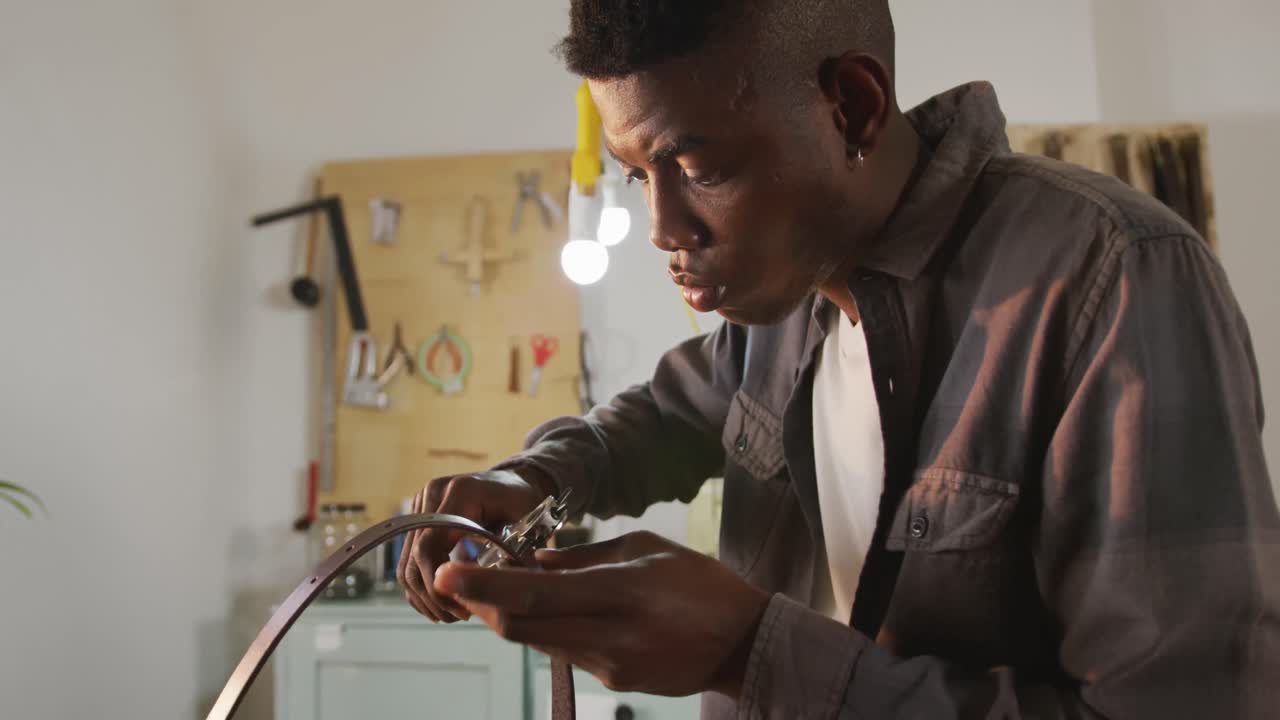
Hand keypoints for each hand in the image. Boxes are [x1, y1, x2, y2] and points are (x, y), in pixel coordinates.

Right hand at [397, 467, 553, 622]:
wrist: (512, 481)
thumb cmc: (523, 500)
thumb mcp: (529, 523)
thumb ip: (522, 555)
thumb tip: (517, 594)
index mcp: (460, 493)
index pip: (430, 546)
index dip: (439, 583)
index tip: (463, 606)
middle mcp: (432, 496)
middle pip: (414, 558)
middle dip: (433, 596)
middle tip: (459, 616)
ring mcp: (420, 507)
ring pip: (406, 564)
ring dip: (424, 596)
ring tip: (452, 614)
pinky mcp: (417, 520)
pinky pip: (408, 560)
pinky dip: (421, 586)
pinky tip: (442, 603)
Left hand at [434, 531, 771, 697]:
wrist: (746, 643)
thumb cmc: (700, 584)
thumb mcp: (644, 550)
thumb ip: (584, 558)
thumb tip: (532, 561)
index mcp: (621, 591)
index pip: (536, 595)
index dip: (485, 586)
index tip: (447, 572)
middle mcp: (610, 634)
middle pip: (523, 628)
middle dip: (484, 604)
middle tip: (460, 577)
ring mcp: (610, 665)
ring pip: (539, 642)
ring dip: (515, 616)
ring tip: (505, 586)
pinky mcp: (614, 682)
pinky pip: (565, 652)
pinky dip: (550, 629)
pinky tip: (561, 609)